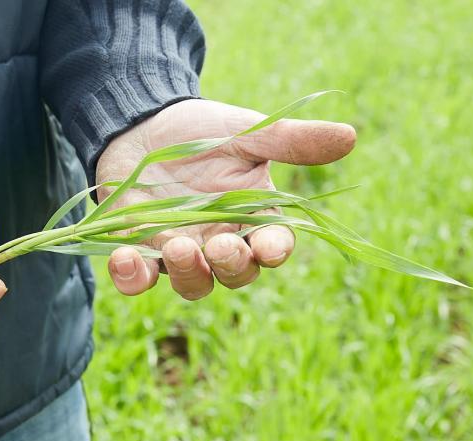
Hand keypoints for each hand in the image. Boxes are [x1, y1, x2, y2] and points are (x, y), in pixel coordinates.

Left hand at [97, 99, 355, 299]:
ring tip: (178, 247)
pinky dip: (131, 277)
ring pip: (191, 284)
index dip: (273, 251)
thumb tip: (350, 136)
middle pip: (235, 274)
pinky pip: (137, 281)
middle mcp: (220, 242)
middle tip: (220, 246)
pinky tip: (123, 257)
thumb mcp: (245, 131)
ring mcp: (179, 251)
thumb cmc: (199, 130)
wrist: (140, 125)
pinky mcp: (139, 252)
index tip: (269, 246)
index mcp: (252, 217)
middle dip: (230, 266)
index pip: (273, 246)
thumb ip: (291, 140)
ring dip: (187, 273)